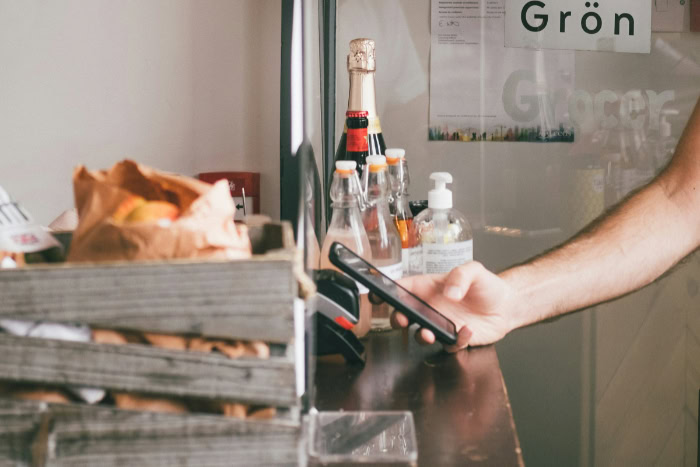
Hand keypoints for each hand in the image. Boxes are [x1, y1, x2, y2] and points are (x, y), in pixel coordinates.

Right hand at [391, 262, 516, 351]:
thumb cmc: (486, 285)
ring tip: (428, 333)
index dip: (386, 292)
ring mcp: (441, 324)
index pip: (402, 288)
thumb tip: (450, 292)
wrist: (507, 306)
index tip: (377, 296)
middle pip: (404, 314)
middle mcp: (431, 307)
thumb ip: (461, 276)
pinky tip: (467, 331)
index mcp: (429, 287)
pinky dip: (455, 341)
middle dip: (397, 318)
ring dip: (421, 336)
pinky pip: (449, 345)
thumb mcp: (475, 270)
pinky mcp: (454, 338)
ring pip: (421, 334)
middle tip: (402, 319)